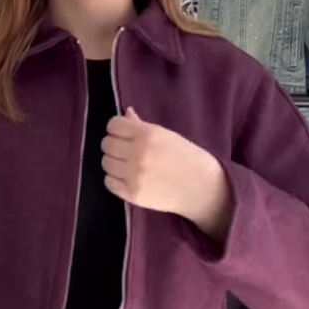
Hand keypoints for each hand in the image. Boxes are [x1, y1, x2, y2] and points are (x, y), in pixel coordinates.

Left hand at [101, 108, 232, 242]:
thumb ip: (142, 125)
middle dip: (114, 145)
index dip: (116, 128)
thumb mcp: (167, 135)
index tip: (123, 134)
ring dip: (114, 162)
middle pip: (106, 144)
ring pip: (105, 163)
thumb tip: (126, 114)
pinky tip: (127, 178)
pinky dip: (114, 179)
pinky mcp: (132, 194)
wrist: (202, 188)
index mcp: (148, 134)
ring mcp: (134, 175)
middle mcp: (138, 153)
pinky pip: (109, 183)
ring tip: (127, 165)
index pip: (113, 125)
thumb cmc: (188, 158)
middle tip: (125, 150)